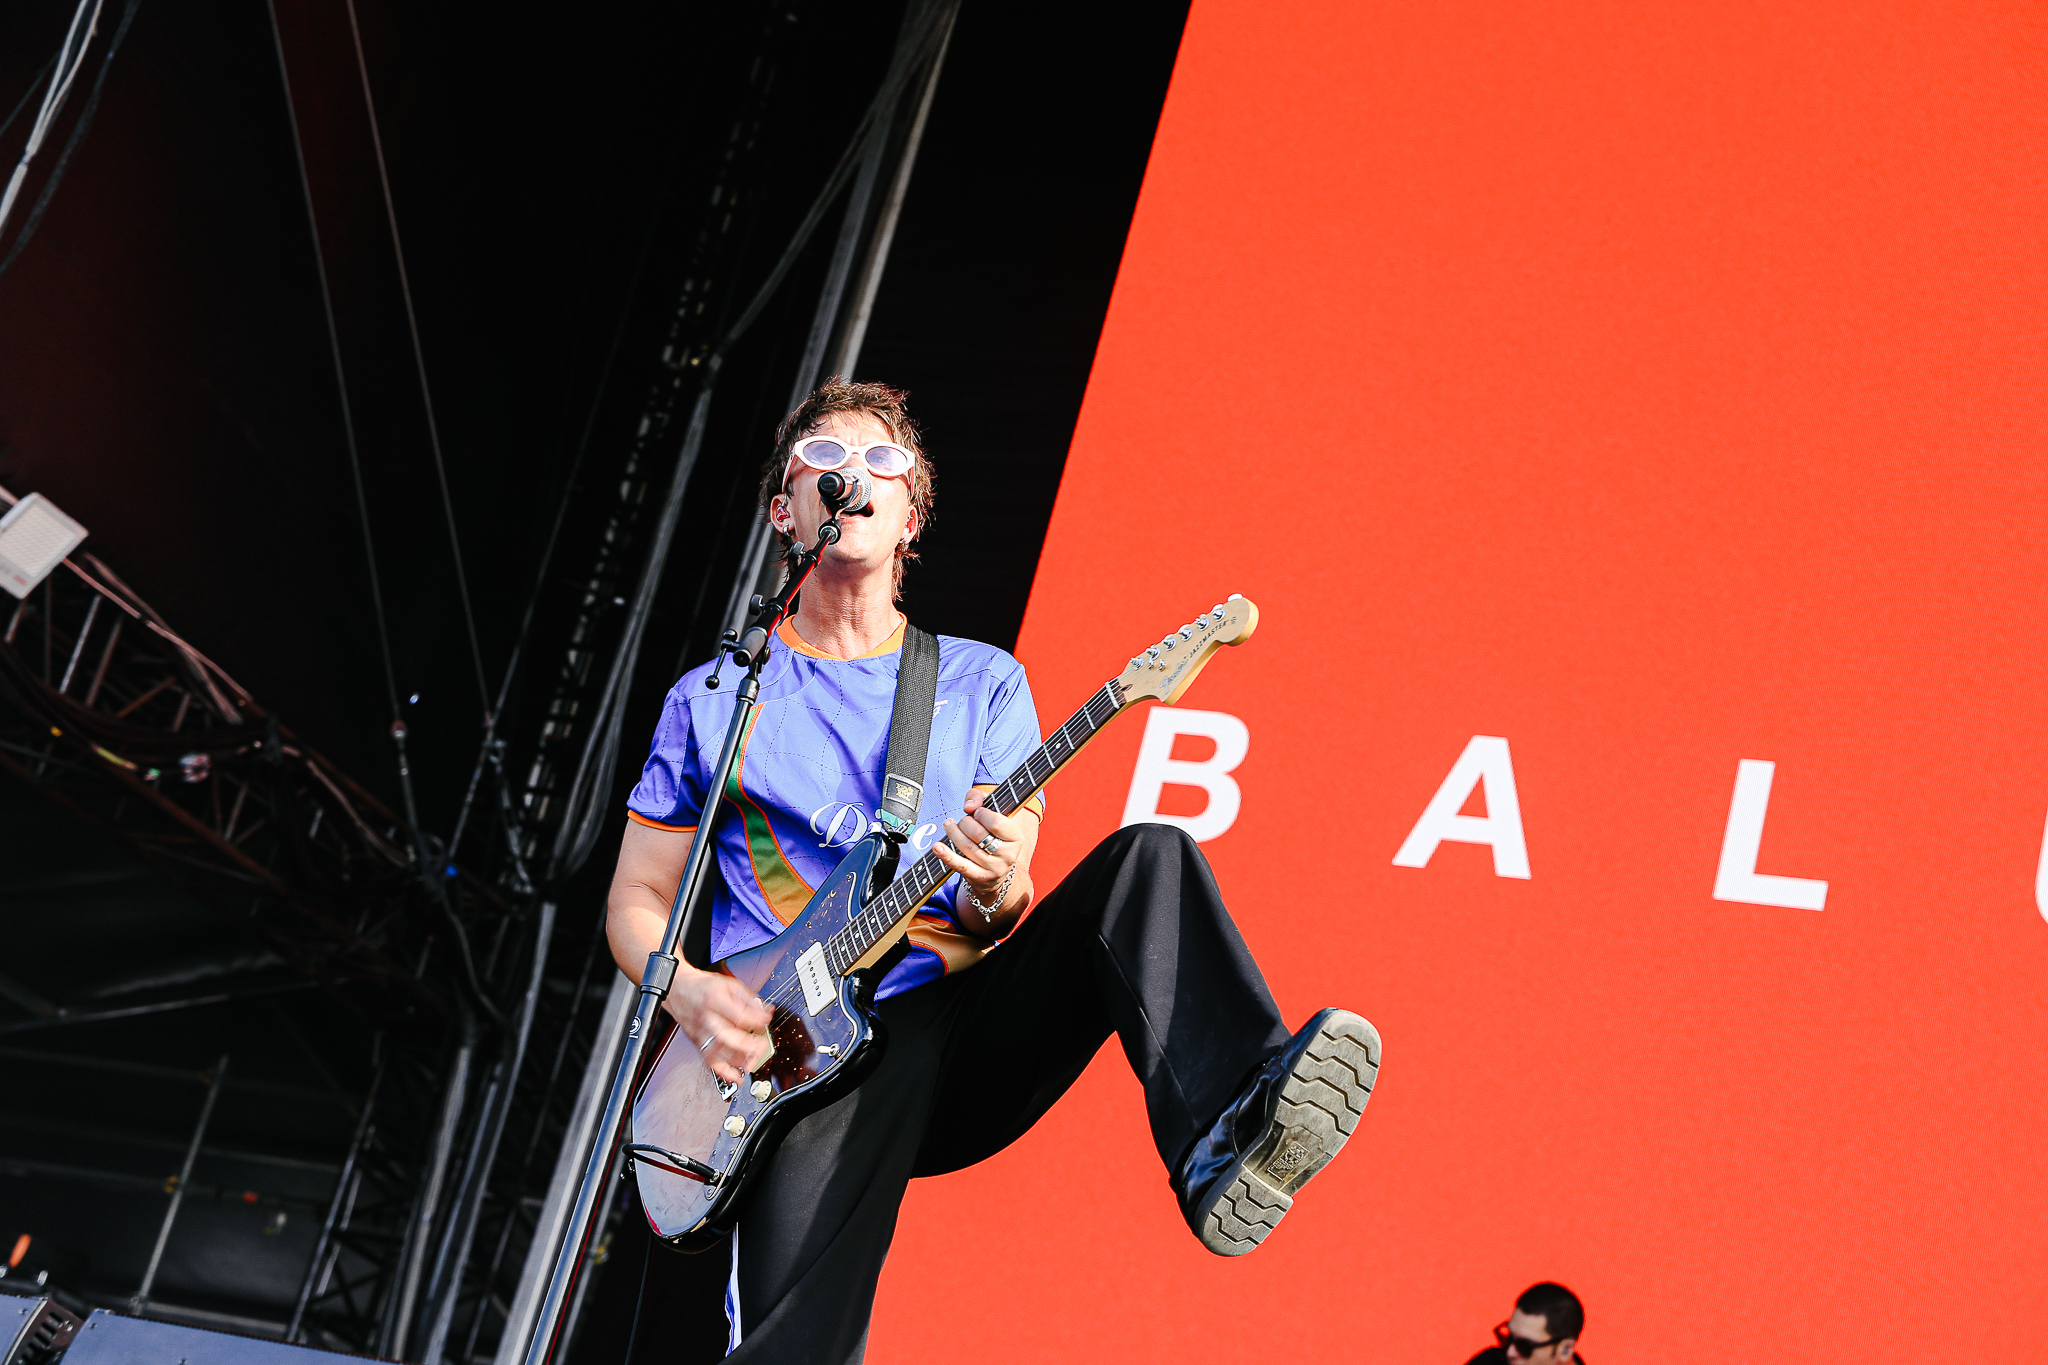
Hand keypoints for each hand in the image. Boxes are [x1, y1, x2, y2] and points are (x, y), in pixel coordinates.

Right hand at [662, 963, 772, 1083]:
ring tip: (752, 1063)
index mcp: (715, 1000)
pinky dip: (724, 1072)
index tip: (766, 1021)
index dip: (756, 1020)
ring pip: (718, 1052)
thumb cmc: (703, 987)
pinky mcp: (698, 1044)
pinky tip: (737, 1077)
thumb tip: (765, 1012)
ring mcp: (700, 1033)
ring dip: (738, 1061)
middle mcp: (706, 1019)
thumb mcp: (729, 984)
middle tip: (760, 1046)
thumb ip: (748, 999)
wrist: (679, 990)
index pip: (737, 1014)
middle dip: (746, 1045)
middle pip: (725, 1036)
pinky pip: (710, 1062)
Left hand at [934, 794, 1028, 923]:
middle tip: (963, 821)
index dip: (982, 814)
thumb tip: (969, 806)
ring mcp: (994, 868)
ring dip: (953, 832)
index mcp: (1016, 836)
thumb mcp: (992, 812)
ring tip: (949, 825)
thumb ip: (980, 799)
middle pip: (978, 834)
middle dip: (965, 823)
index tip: (977, 812)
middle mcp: (1009, 854)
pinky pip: (961, 866)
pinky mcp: (980, 878)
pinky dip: (947, 855)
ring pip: (967, 847)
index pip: (996, 822)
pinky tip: (937, 847)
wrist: (996, 870)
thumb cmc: (992, 834)